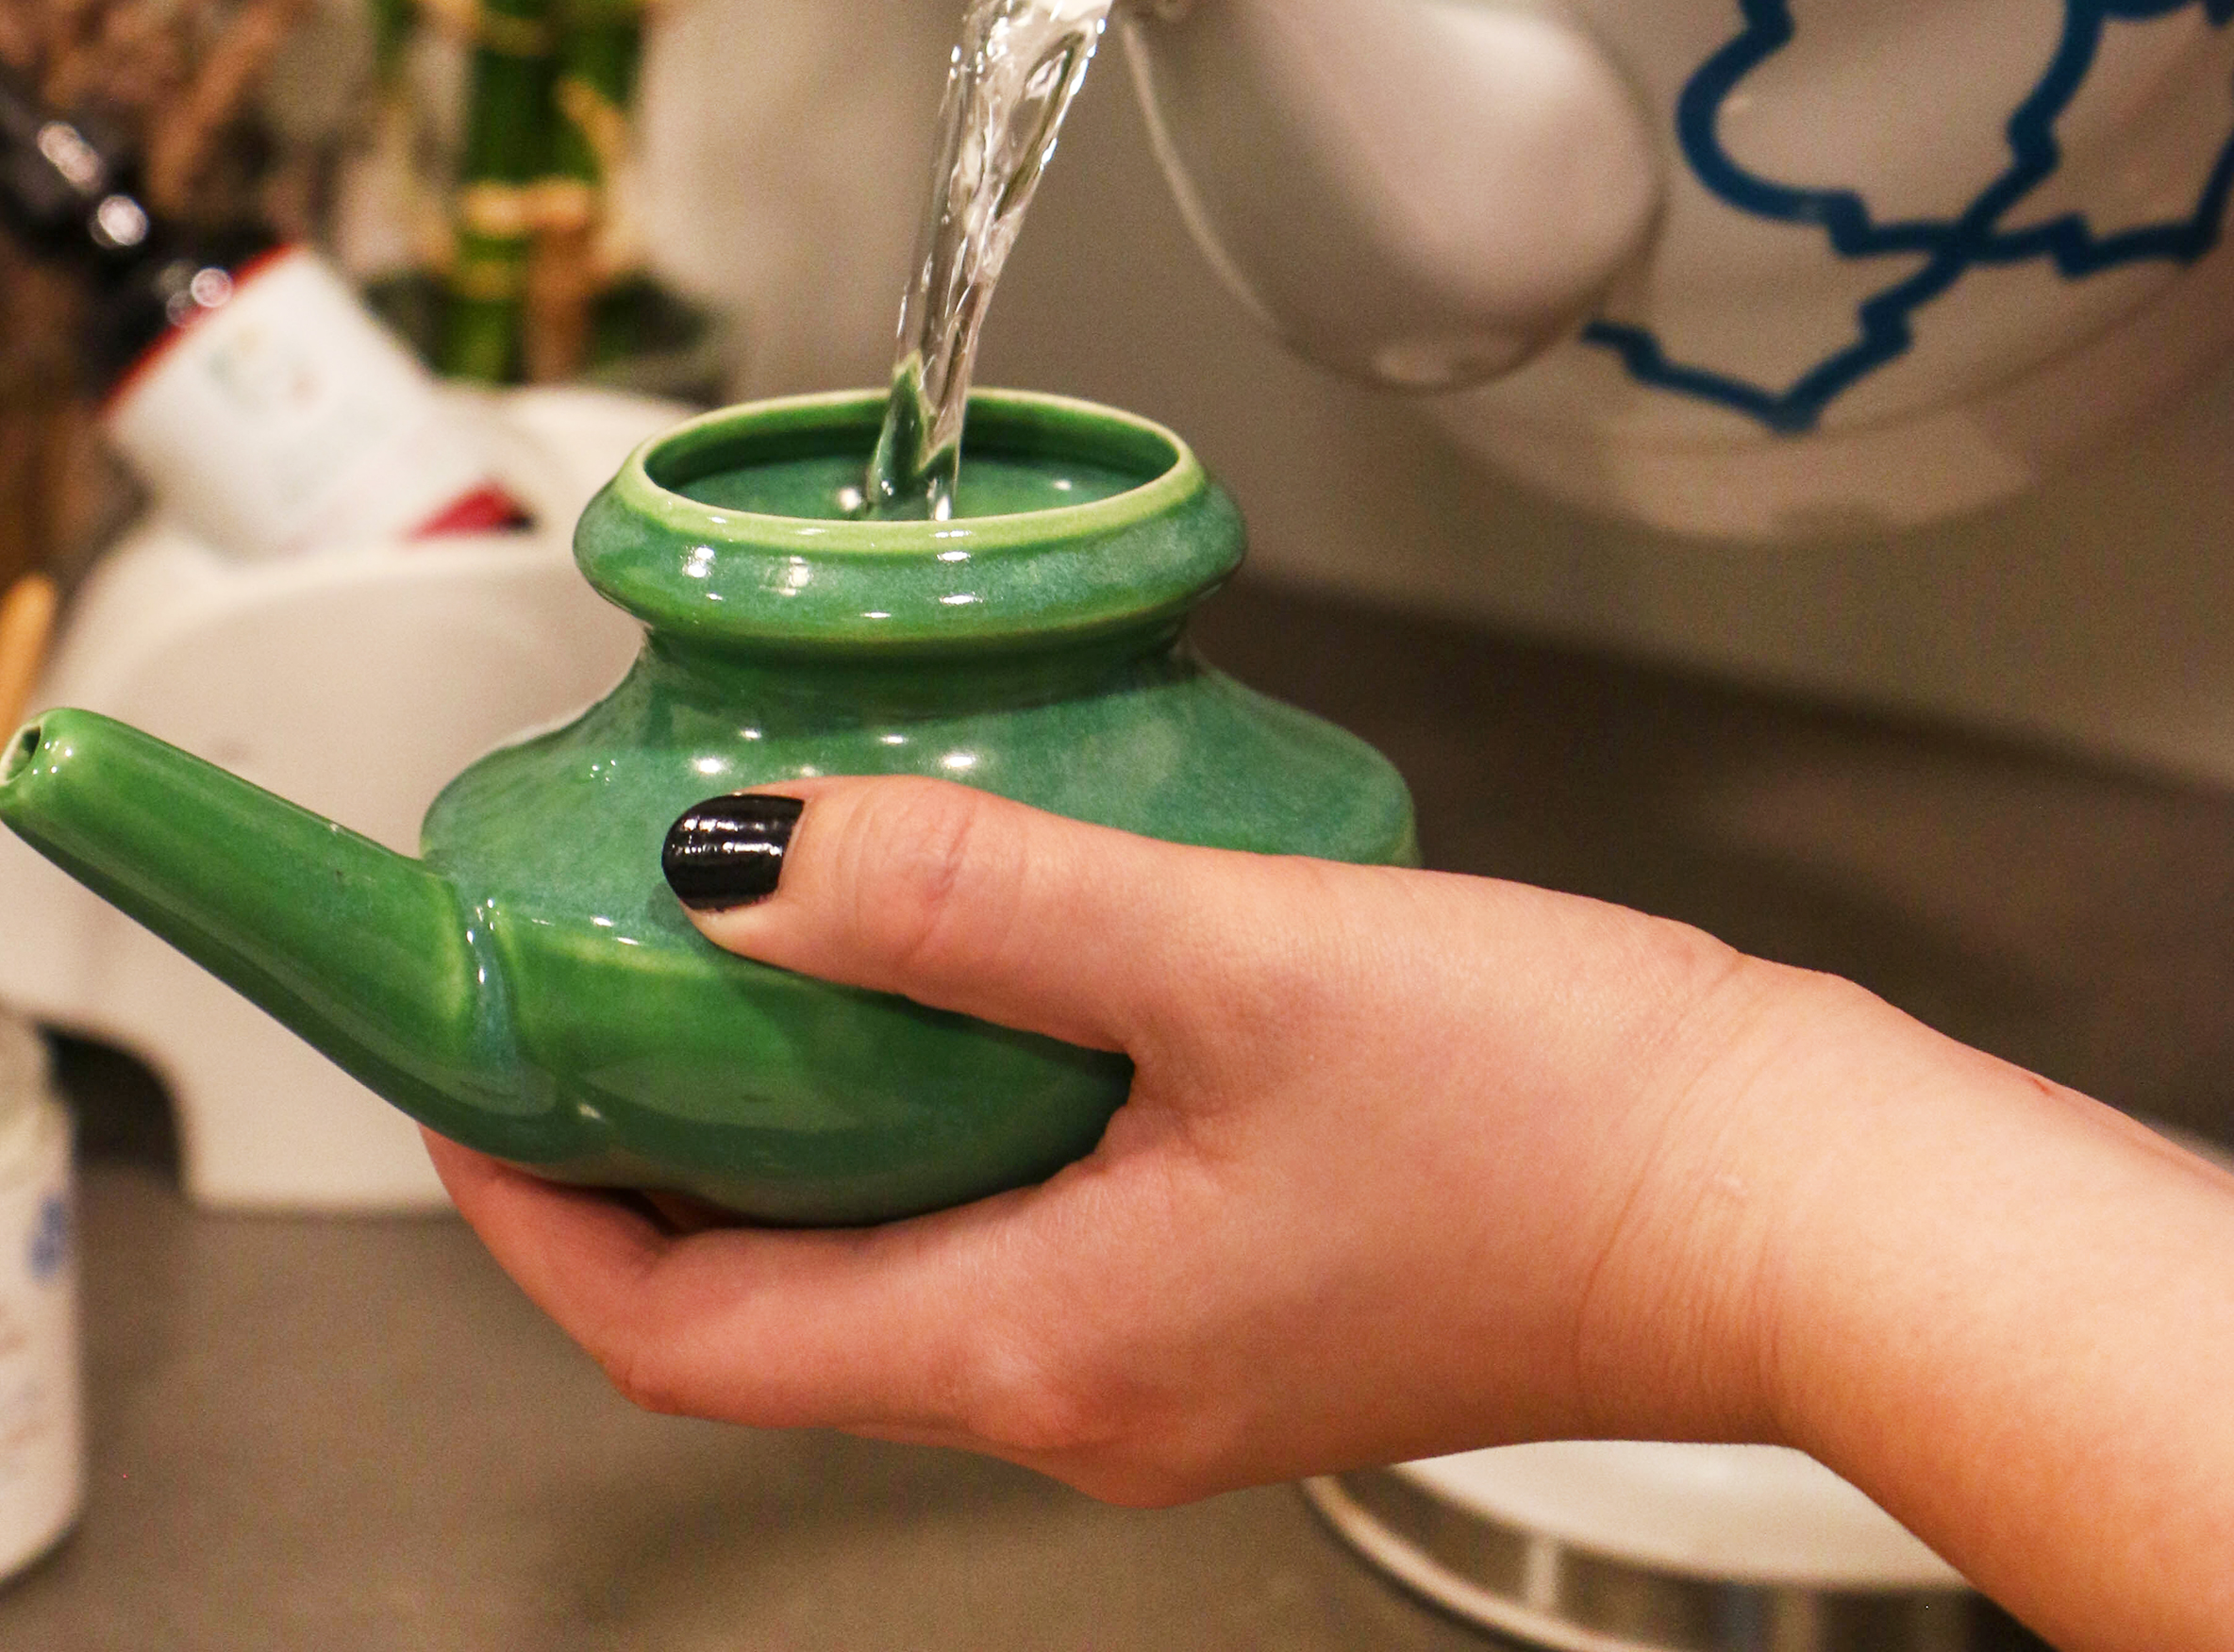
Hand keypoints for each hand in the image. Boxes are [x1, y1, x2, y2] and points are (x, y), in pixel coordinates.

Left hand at [428, 778, 1792, 1500]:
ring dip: (791, 1115)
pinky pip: (1010, 1219)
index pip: (685, 1333)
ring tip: (745, 937)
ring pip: (890, 1254)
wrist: (1787, 1202)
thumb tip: (744, 860)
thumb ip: (976, 899)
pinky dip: (931, 1106)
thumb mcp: (1233, 958)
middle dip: (645, 1151)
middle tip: (582, 977)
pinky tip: (966, 965)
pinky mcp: (1240, 1290)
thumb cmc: (1555, 1111)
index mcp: (1044, 1346)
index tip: (460, 1073)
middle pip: (772, 1301)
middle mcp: (1081, 1387)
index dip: (536, 1211)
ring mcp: (1164, 1354)